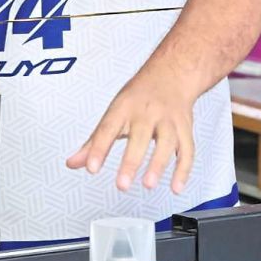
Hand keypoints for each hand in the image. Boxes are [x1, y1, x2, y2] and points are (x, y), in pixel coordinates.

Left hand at [66, 74, 195, 193]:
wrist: (171, 73)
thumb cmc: (139, 97)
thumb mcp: (113, 112)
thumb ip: (94, 141)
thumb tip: (73, 163)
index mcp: (124, 107)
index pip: (108, 128)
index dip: (99, 149)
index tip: (91, 167)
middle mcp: (147, 112)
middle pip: (140, 136)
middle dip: (131, 161)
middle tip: (122, 184)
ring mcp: (168, 119)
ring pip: (166, 142)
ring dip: (158, 165)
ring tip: (148, 185)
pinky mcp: (185, 128)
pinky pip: (187, 150)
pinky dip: (183, 169)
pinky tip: (176, 187)